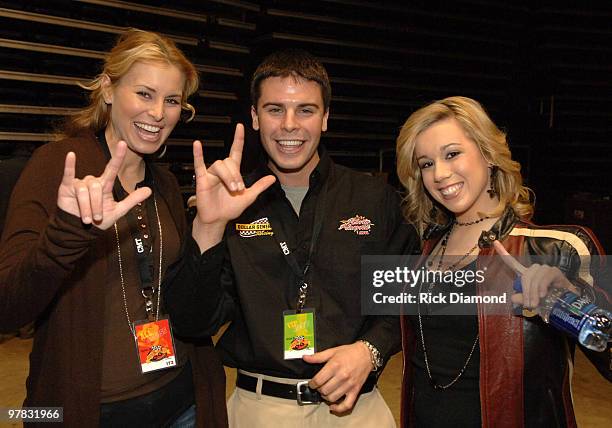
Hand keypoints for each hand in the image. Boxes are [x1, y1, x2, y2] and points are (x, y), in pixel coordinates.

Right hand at [56, 141, 150, 229]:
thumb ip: (132, 199)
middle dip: (97, 205)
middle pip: (97, 187)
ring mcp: (79, 183)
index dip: (118, 157)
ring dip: (86, 207)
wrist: (81, 230)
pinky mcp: (67, 187)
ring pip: (84, 190)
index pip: (112, 168)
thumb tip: (149, 190)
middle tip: (96, 218)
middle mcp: (93, 182)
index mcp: (105, 185)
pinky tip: (71, 155)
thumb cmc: (100, 219)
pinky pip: (68, 174)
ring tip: (86, 219)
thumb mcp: (118, 210)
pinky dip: (69, 165)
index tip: (123, 144)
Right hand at [191, 124, 274, 249]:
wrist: (218, 219)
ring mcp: (211, 174)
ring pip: (219, 165)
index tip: (240, 127)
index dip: (238, 139)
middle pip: (229, 162)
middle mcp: (222, 171)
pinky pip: (199, 164)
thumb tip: (273, 178)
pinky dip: (198, 154)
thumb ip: (259, 186)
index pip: (235, 151)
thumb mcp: (249, 197)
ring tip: (232, 189)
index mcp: (233, 172)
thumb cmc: (230, 209)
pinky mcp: (202, 179)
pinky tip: (197, 145)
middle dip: (236, 175)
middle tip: (238, 189)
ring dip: (228, 176)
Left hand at [303, 342, 372, 413]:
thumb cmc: (350, 352)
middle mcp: (342, 376)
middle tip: (319, 386)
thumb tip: (305, 358)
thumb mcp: (332, 351)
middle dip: (318, 389)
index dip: (312, 383)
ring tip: (325, 392)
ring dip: (326, 397)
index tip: (312, 383)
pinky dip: (338, 408)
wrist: (366, 354)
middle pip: (324, 390)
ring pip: (332, 398)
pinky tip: (333, 406)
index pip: (318, 380)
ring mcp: (349, 385)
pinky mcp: (355, 391)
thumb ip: (318, 356)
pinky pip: (347, 405)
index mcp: (334, 366)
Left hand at [493, 240, 577, 308]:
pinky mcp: (555, 271)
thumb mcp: (532, 304)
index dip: (503, 253)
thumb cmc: (549, 304)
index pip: (513, 263)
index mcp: (527, 276)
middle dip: (526, 291)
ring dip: (534, 292)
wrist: (567, 308)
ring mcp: (545, 270)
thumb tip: (513, 297)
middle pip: (524, 276)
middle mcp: (535, 270)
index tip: (494, 242)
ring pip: (533, 277)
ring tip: (539, 302)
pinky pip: (544, 277)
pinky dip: (542, 287)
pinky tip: (544, 294)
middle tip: (531, 305)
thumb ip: (521, 299)